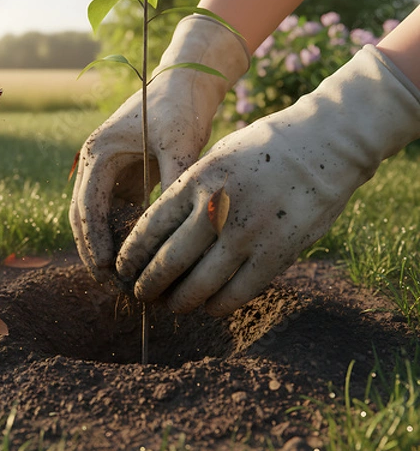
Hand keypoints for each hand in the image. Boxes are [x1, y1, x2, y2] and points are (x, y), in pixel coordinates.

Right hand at [70, 16, 248, 281]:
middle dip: (92, 250)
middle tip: (110, 284)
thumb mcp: (180, 143)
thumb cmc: (180, 106)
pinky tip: (135, 258)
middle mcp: (95, 163)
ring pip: (96, 218)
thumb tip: (184, 228)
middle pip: (83, 216)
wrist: (186, 81)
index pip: (88, 205)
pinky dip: (119, 236)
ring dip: (103, 247)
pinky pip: (115, 213)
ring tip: (119, 280)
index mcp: (99, 152)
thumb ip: (176, 182)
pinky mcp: (124, 177)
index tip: (106, 270)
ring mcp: (107, 171)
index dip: (94, 240)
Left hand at [117, 46, 419, 314]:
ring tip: (173, 305)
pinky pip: (238, 293)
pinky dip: (218, 305)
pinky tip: (210, 306)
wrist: (325, 144)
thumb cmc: (264, 149)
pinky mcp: (278, 253)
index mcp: (196, 181)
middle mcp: (217, 208)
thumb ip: (189, 192)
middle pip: (169, 262)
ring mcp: (248, 233)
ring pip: (200, 285)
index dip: (132, 256)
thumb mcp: (216, 157)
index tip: (124, 270)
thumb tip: (161, 232)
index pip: (149, 228)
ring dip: (180, 302)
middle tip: (141, 296)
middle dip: (148, 286)